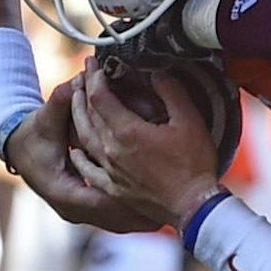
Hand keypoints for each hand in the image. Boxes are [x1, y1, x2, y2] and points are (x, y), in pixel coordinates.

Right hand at [4, 87, 167, 232]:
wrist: (19, 150)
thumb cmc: (35, 133)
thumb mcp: (48, 117)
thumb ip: (65, 100)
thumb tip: (79, 78)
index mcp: (63, 192)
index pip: (102, 200)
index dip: (129, 197)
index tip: (156, 190)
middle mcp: (72, 210)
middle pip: (115, 217)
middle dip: (143, 212)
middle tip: (172, 210)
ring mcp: (80, 215)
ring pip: (119, 223)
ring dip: (143, 218)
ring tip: (171, 215)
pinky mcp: (87, 213)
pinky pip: (117, 220)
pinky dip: (136, 217)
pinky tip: (158, 215)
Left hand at [68, 64, 225, 225]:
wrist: (193, 207)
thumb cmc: (194, 166)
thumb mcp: (189, 121)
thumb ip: (171, 92)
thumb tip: (157, 74)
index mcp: (127, 132)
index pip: (99, 96)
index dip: (94, 76)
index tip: (93, 63)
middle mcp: (111, 150)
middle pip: (87, 115)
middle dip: (83, 91)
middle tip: (83, 75)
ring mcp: (110, 171)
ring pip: (83, 139)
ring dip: (78, 117)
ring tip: (77, 103)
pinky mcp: (113, 188)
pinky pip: (88, 169)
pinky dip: (79, 156)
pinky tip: (76, 151)